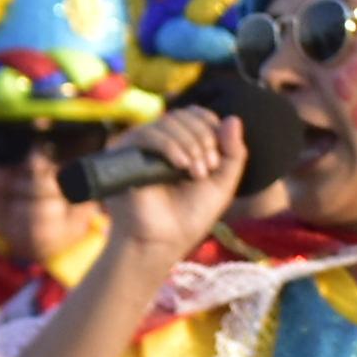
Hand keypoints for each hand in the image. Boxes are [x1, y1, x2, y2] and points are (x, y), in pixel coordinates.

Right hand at [96, 108, 244, 270]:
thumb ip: (234, 152)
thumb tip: (232, 117)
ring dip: (190, 144)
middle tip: (206, 169)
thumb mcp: (223, 182)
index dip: (211, 127)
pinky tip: (180, 165)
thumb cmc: (190, 216)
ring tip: (195, 173)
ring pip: (167, 122)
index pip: (196, 115)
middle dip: (203, 138)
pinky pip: (147, 134)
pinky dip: (169, 145)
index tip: (216, 160)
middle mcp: (159, 142)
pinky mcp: (123, 156)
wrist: (162, 241)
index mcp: (181, 145)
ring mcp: (140, 148)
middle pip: (184, 115)